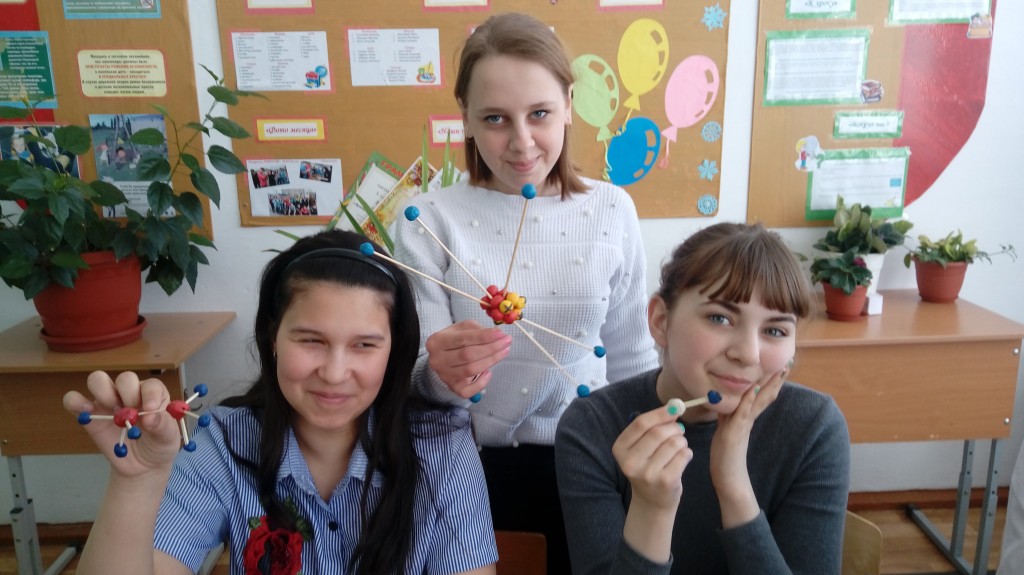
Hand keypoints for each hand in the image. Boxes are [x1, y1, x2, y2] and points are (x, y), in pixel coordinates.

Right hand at [63, 371, 184, 477]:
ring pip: (98, 380)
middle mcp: (130, 393)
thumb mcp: (168, 439)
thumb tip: (150, 418)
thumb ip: (163, 426)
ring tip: (113, 412)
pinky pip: (74, 400)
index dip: (150, 394)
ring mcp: (108, 401)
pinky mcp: (89, 414)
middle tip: (130, 413)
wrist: (141, 466)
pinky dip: (75, 401)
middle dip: (127, 393)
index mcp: (154, 394)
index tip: (150, 408)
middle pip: (125, 378)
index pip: (151, 385)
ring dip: (103, 392)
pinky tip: (85, 411)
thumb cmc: (158, 445)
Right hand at [426, 320, 510, 398]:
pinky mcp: (452, 387)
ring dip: (491, 361)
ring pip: (471, 370)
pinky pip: (469, 390)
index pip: (463, 338)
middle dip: (491, 348)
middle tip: (507, 341)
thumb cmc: (455, 340)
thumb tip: (498, 334)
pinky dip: (482, 382)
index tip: (500, 333)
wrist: (442, 357)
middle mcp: (437, 360)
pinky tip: (489, 372)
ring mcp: (444, 376)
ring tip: (504, 351)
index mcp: (437, 341)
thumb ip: (478, 329)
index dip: (483, 336)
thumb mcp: (462, 328)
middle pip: (468, 355)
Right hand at [613, 405, 692, 510]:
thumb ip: (651, 427)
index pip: (641, 424)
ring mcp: (647, 474)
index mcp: (620, 449)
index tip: (675, 407)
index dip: (660, 413)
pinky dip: (687, 452)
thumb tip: (674, 407)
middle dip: (674, 428)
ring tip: (679, 447)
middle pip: (658, 432)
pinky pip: (683, 455)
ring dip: (681, 441)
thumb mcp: (639, 448)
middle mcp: (630, 462)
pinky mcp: (666, 481)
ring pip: (673, 443)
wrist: (652, 501)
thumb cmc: (648, 467)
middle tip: (679, 430)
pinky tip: (682, 458)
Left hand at [709, 367, 787, 526]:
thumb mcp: (726, 427)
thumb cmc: (725, 452)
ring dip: (769, 385)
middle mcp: (748, 418)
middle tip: (788, 364)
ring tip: (779, 372)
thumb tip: (725, 401)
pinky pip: (743, 411)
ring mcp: (743, 424)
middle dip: (776, 380)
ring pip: (758, 401)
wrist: (727, 475)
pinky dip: (749, 399)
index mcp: (747, 417)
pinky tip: (755, 387)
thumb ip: (728, 414)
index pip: (761, 396)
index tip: (778, 369)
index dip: (770, 383)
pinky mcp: (735, 430)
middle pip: (765, 396)